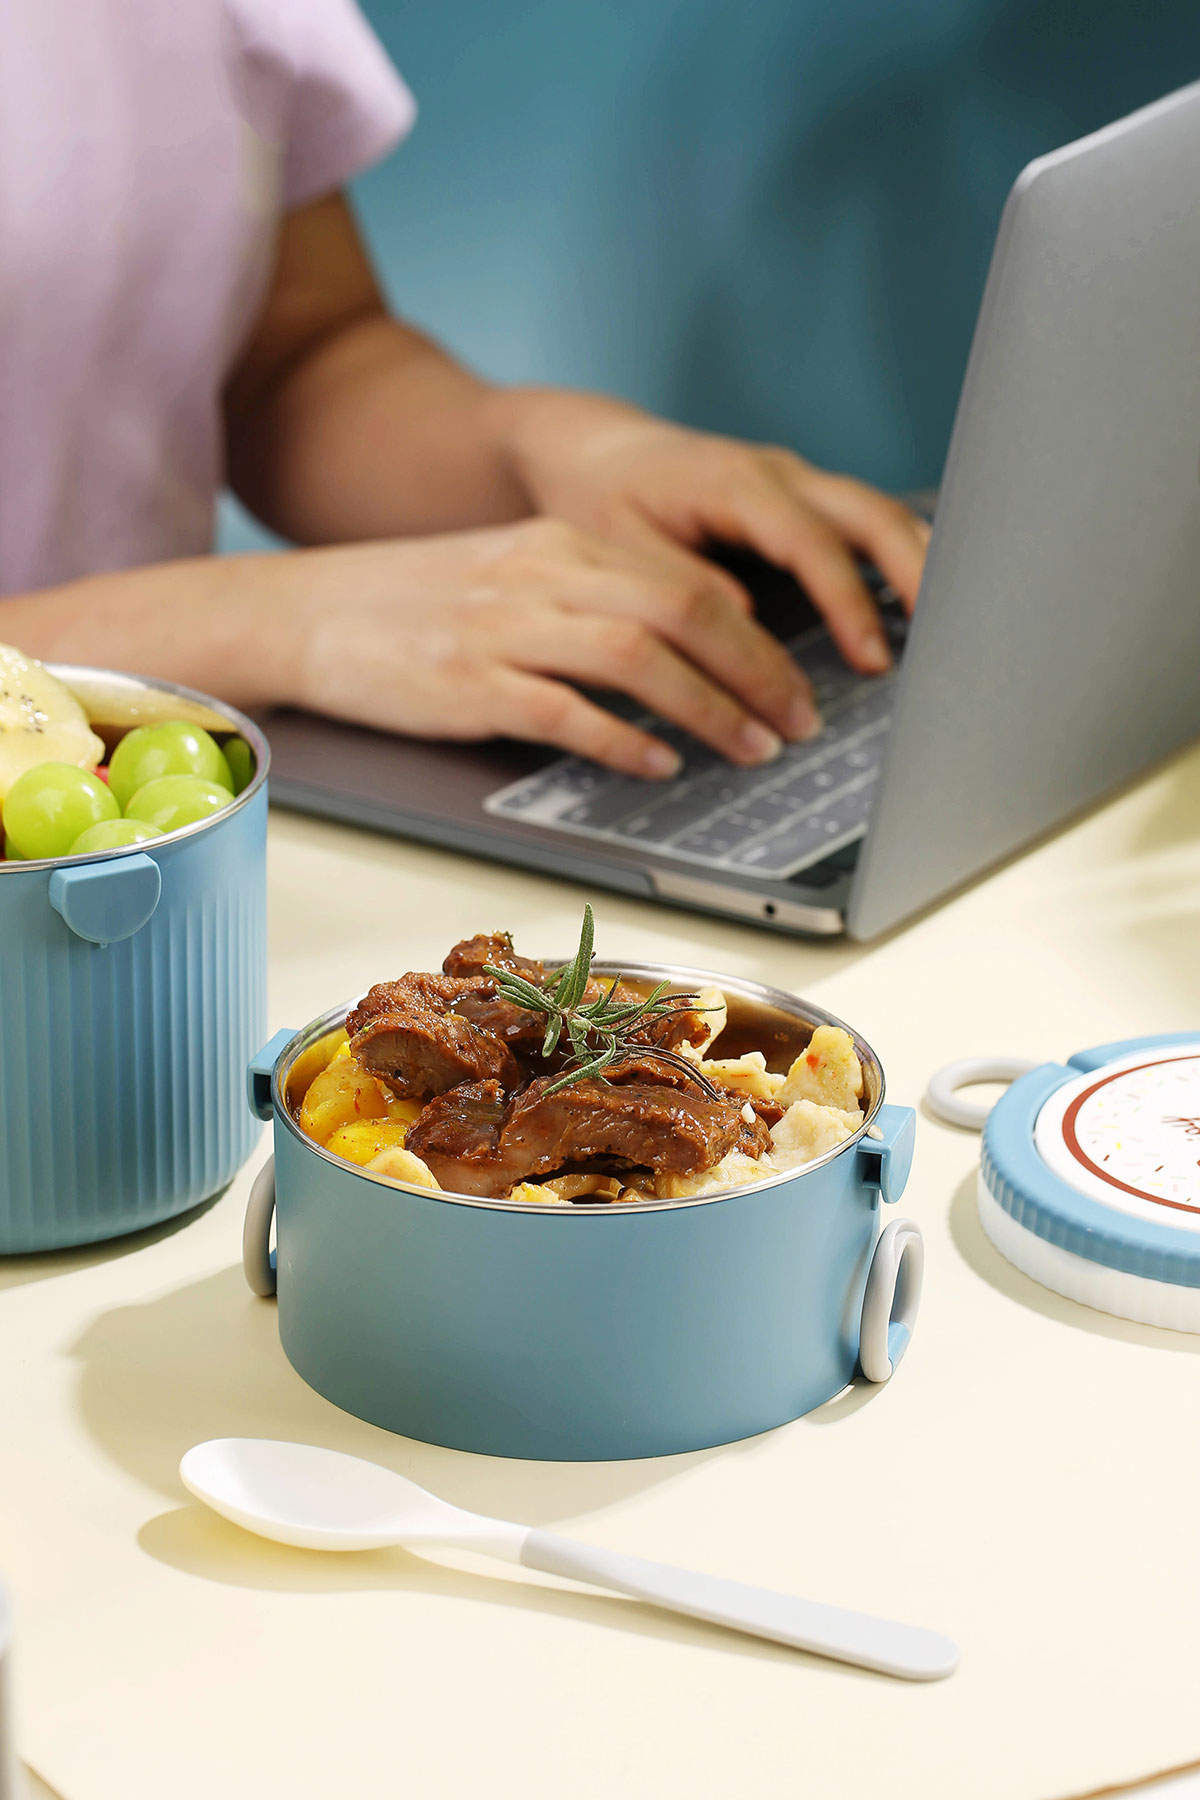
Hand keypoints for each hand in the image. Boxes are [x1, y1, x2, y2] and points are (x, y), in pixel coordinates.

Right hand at [291, 519, 826, 777]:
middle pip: (681, 611)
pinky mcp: (468, 683)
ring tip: (750, 748)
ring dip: (709, 708)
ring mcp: (504, 628)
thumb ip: (593, 601)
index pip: (687, 582)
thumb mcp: (514, 578)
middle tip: (799, 722)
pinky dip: (623, 739)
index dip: (758, 637)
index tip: (796, 683)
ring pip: (637, 656)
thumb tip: (688, 646)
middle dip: (757, 672)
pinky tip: (660, 764)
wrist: (305, 612)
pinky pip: (565, 710)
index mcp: (561, 545)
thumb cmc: (414, 606)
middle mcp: (542, 576)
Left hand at [495, 388, 929, 674]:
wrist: (594, 453)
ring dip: (920, 562)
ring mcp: (796, 480)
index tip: (870, 657)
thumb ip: (680, 582)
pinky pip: (864, 521)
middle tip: (949, 635)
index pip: (813, 542)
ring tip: (957, 621)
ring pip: (879, 512)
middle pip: (871, 513)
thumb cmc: (600, 501)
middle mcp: (778, 472)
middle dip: (916, 573)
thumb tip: (742, 619)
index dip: (847, 602)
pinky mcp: (800, 497)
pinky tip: (924, 598)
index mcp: (736, 482)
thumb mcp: (620, 547)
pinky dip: (900, 555)